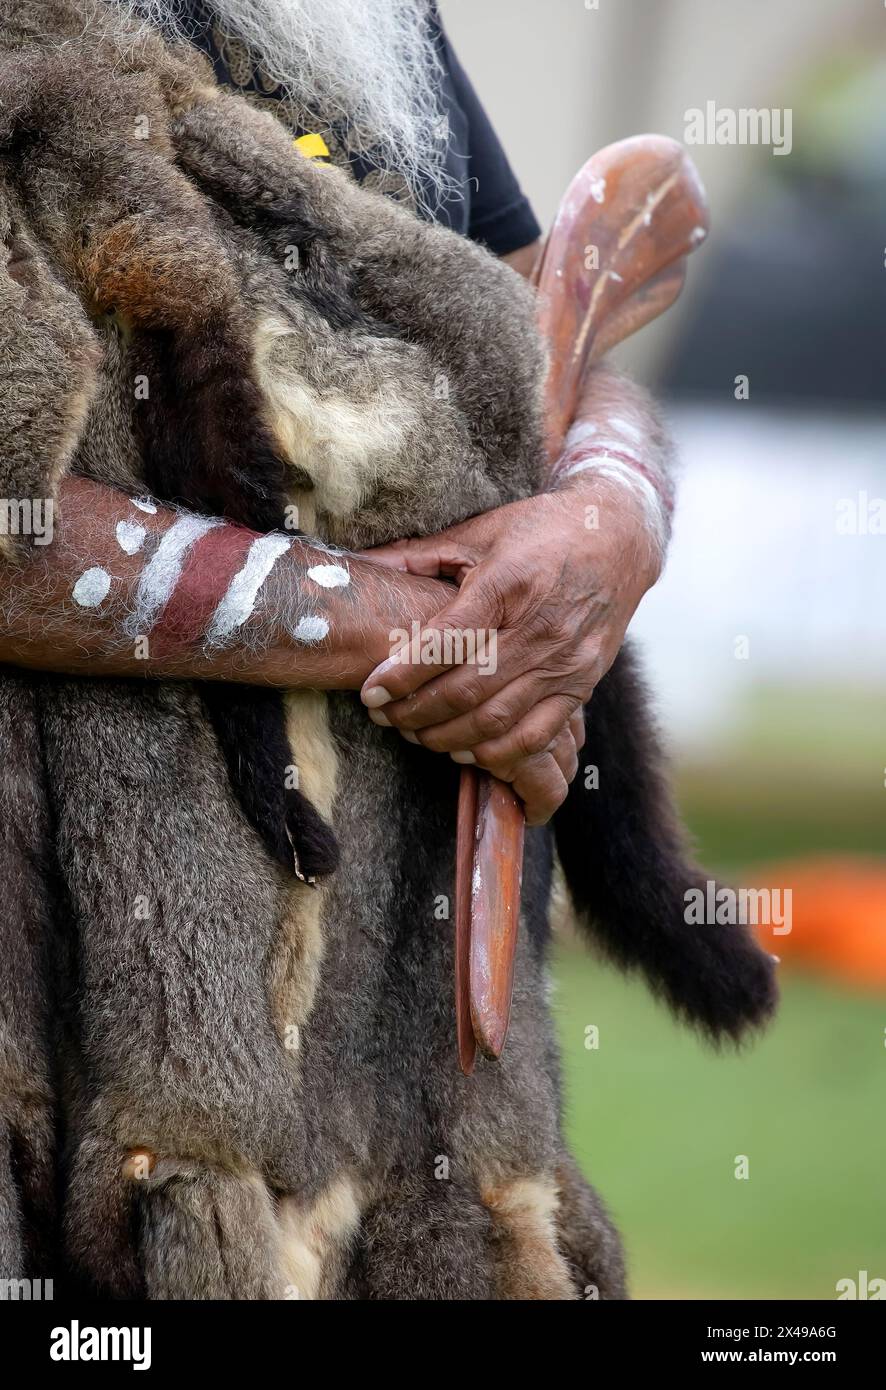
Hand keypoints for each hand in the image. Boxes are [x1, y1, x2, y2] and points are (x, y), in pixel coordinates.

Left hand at [358, 479, 660, 822]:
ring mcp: (565, 660)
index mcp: (508, 583)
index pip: (445, 643)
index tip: (369, 692)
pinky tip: (466, 748)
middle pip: (466, 689)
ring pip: (498, 720)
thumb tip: (364, 566)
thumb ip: (421, 555)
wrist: (619, 535)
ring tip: (415, 734)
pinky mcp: (582, 683)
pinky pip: (537, 735)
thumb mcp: (481, 531)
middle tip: (384, 717)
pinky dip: (497, 753)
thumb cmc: (541, 530)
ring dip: (448, 737)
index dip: (402, 675)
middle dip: (415, 713)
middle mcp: (539, 626)